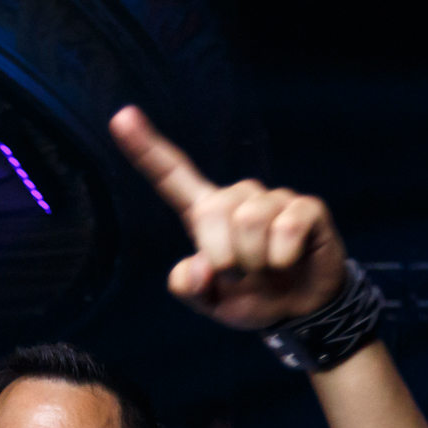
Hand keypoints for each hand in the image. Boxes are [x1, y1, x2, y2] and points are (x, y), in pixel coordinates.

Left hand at [108, 105, 346, 328]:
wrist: (301, 310)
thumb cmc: (252, 297)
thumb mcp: (210, 302)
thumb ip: (190, 287)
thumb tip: (201, 266)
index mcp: (206, 214)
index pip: (172, 175)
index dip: (146, 148)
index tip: (120, 118)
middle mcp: (237, 198)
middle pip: (213, 209)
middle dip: (223, 255)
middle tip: (240, 276)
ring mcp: (273, 200)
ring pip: (250, 220)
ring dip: (256, 261)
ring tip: (267, 270)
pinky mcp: (306, 207)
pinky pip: (287, 226)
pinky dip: (283, 257)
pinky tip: (289, 261)